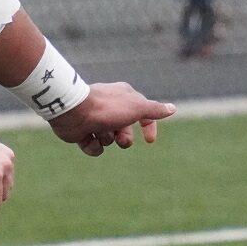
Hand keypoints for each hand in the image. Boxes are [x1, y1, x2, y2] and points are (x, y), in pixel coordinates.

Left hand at [47, 82, 175, 155]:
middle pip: (125, 131)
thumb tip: (172, 109)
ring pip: (109, 140)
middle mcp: (110, 108)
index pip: (143, 113)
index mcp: (124, 97)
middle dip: (124, 138)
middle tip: (119, 138)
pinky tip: (88, 139)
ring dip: (106, 139)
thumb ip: (155, 110)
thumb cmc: (107, 108)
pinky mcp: (82, 132)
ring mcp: (95, 120)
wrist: (73, 112)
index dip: (148, 127)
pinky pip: (93, 147)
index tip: (150, 140)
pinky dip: (92, 147)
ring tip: (99, 132)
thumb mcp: (137, 108)